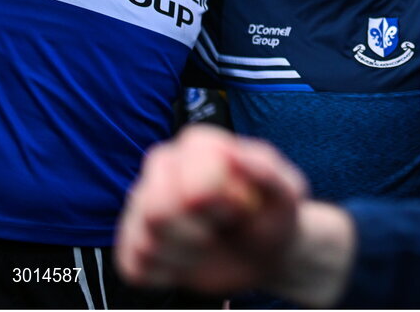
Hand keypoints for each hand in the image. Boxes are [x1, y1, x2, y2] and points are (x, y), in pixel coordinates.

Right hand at [116, 125, 306, 294]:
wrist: (265, 251)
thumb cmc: (274, 213)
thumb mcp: (287, 190)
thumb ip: (266, 169)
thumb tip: (234, 154)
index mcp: (199, 144)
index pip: (190, 171)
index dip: (221, 198)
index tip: (244, 206)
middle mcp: (163, 167)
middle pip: (157, 208)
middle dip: (200, 231)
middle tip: (223, 228)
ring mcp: (141, 204)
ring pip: (147, 240)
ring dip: (189, 255)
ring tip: (209, 244)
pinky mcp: (132, 242)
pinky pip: (136, 267)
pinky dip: (169, 274)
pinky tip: (190, 261)